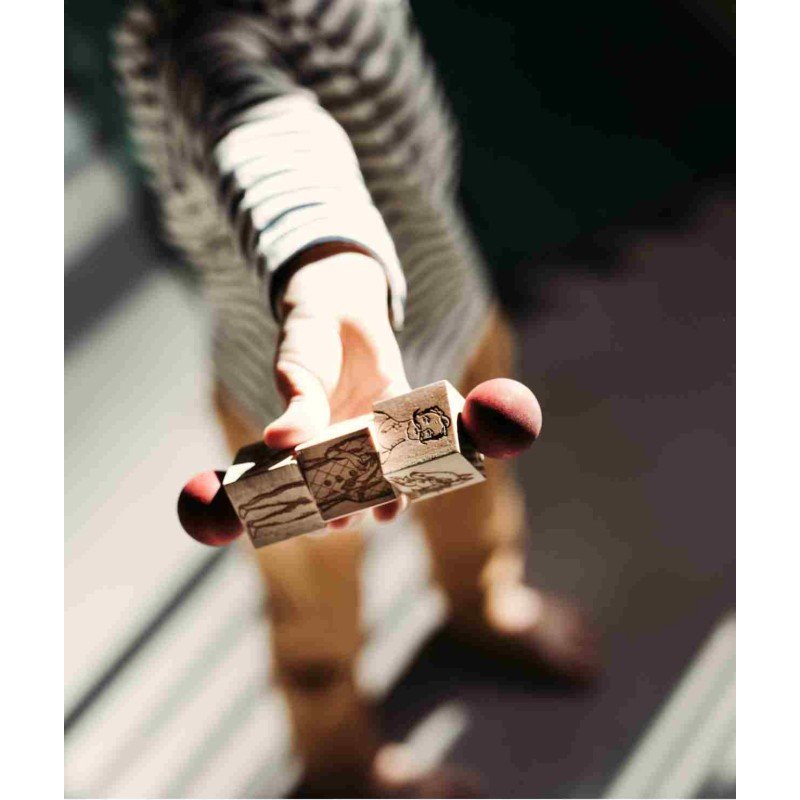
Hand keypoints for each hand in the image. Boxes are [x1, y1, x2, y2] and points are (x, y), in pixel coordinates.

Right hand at [264, 251, 410, 527]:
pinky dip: (432, 444)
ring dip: (397, 486)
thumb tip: (279, 440)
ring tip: (399, 501)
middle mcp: (346, 444)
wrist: (339, 306)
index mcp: (312, 444)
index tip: (329, 526)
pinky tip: (442, 459)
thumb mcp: (297, 375)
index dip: (323, 508)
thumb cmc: (306, 343)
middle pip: (357, 484)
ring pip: (390, 468)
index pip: (317, 486)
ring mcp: (377, 430)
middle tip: (371, 516)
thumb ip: (297, 409)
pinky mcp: (404, 409)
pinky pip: (419, 432)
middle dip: (363, 505)